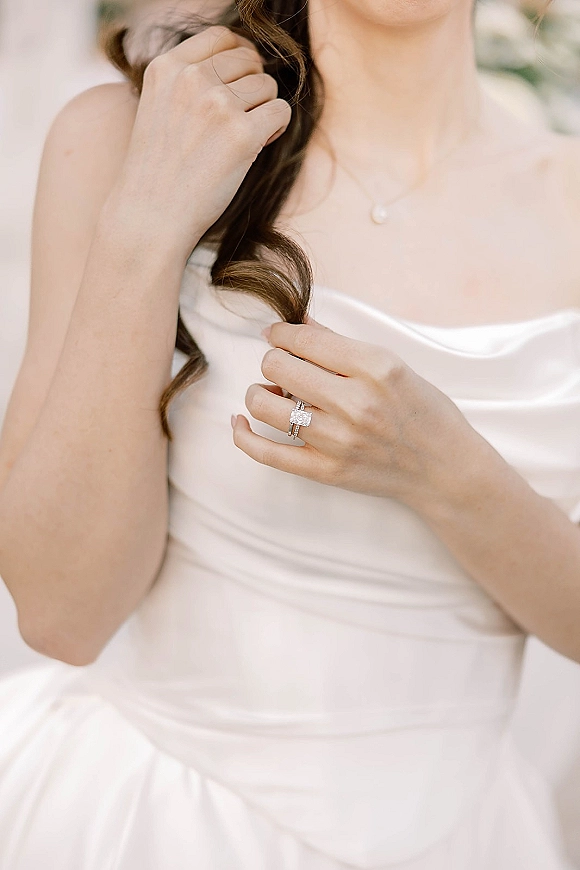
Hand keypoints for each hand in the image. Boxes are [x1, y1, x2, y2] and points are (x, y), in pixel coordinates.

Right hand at [109, 26, 291, 257]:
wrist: (151, 215)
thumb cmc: (158, 171)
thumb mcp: (159, 108)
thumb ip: (190, 82)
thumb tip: (244, 61)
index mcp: (167, 67)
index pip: (220, 37)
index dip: (240, 55)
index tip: (242, 79)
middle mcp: (191, 78)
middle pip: (248, 60)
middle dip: (252, 87)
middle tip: (241, 119)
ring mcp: (217, 104)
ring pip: (267, 86)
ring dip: (263, 110)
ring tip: (243, 138)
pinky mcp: (242, 134)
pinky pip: (280, 112)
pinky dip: (275, 128)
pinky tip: (256, 146)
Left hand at [232, 319, 476, 510]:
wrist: (445, 469)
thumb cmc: (424, 411)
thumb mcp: (393, 365)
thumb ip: (340, 344)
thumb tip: (297, 322)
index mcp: (375, 368)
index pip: (303, 339)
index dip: (280, 333)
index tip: (277, 335)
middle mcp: (355, 403)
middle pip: (277, 366)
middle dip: (274, 360)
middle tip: (285, 366)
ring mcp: (338, 440)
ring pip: (265, 404)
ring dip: (260, 392)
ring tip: (274, 392)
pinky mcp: (325, 471)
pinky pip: (266, 452)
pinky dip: (243, 434)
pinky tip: (240, 422)